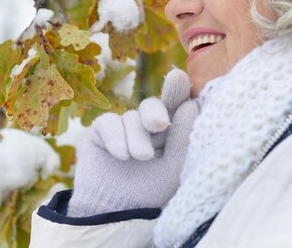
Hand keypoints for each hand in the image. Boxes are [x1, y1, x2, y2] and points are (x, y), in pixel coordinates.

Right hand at [66, 68, 198, 216]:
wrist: (113, 214)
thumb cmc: (149, 193)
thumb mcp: (173, 169)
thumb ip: (182, 139)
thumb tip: (190, 105)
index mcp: (168, 133)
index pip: (174, 107)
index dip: (176, 91)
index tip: (178, 77)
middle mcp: (145, 127)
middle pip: (152, 105)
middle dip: (155, 112)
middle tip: (159, 125)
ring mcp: (122, 128)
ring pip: (131, 116)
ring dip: (137, 138)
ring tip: (141, 158)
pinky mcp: (100, 132)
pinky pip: (109, 122)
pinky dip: (117, 138)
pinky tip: (120, 156)